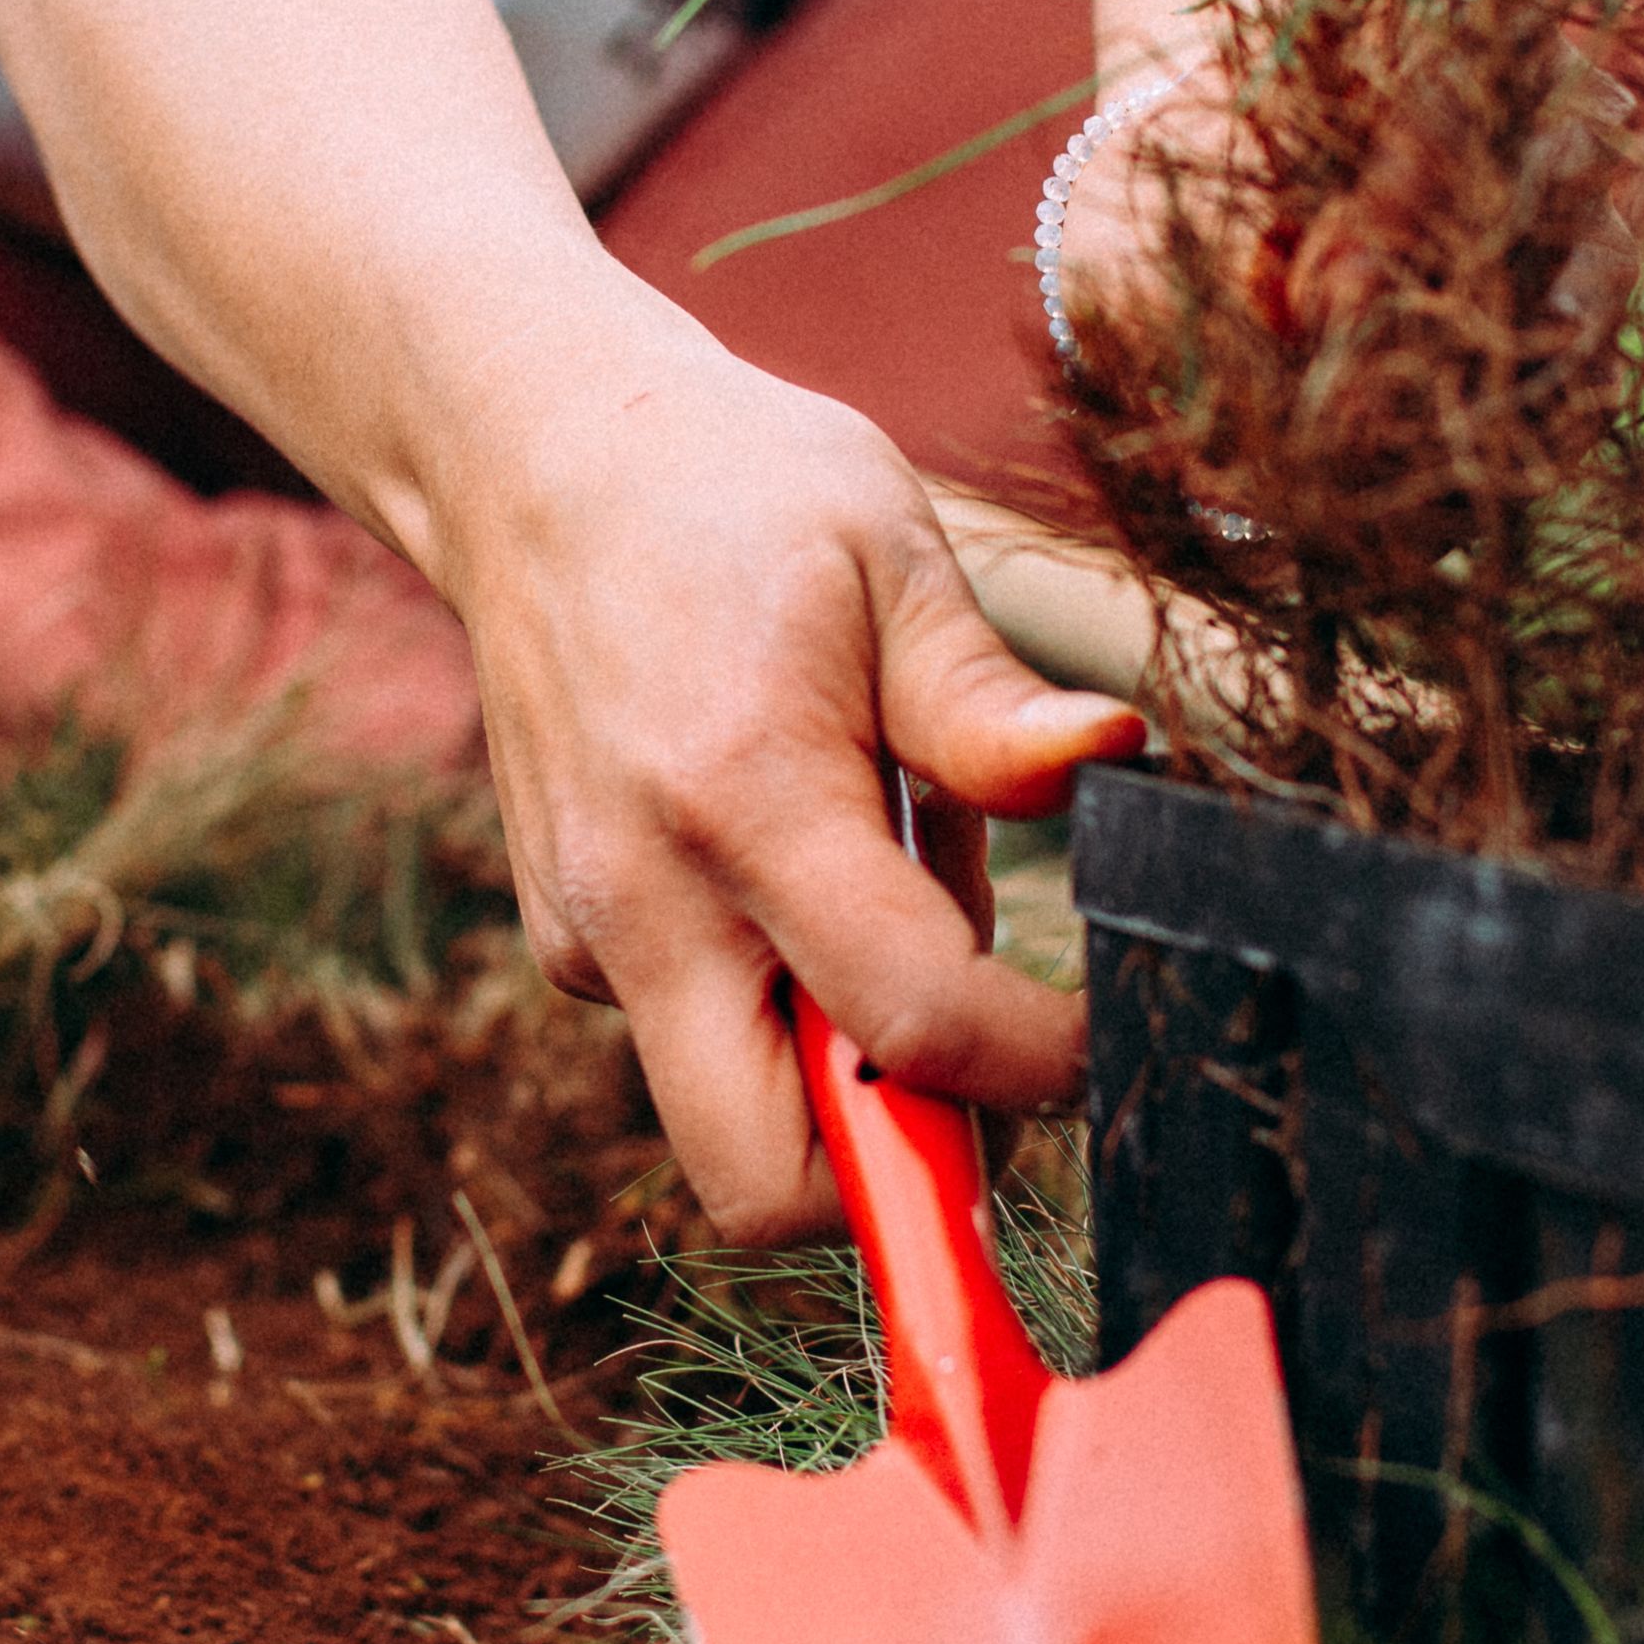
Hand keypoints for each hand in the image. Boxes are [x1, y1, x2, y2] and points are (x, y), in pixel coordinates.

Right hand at [430, 336, 1141, 1240]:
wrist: (531, 461)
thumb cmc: (736, 494)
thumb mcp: (891, 557)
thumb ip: (989, 705)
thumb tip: (1112, 761)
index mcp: (744, 796)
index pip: (909, 1026)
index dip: (1035, 1066)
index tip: (1094, 1032)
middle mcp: (641, 898)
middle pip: (769, 1182)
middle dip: (896, 1175)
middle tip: (984, 1066)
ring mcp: (586, 936)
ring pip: (735, 1123)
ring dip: (843, 1075)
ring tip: (885, 890)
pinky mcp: (567, 947)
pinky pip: (698, 1044)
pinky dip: (780, 1006)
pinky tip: (800, 865)